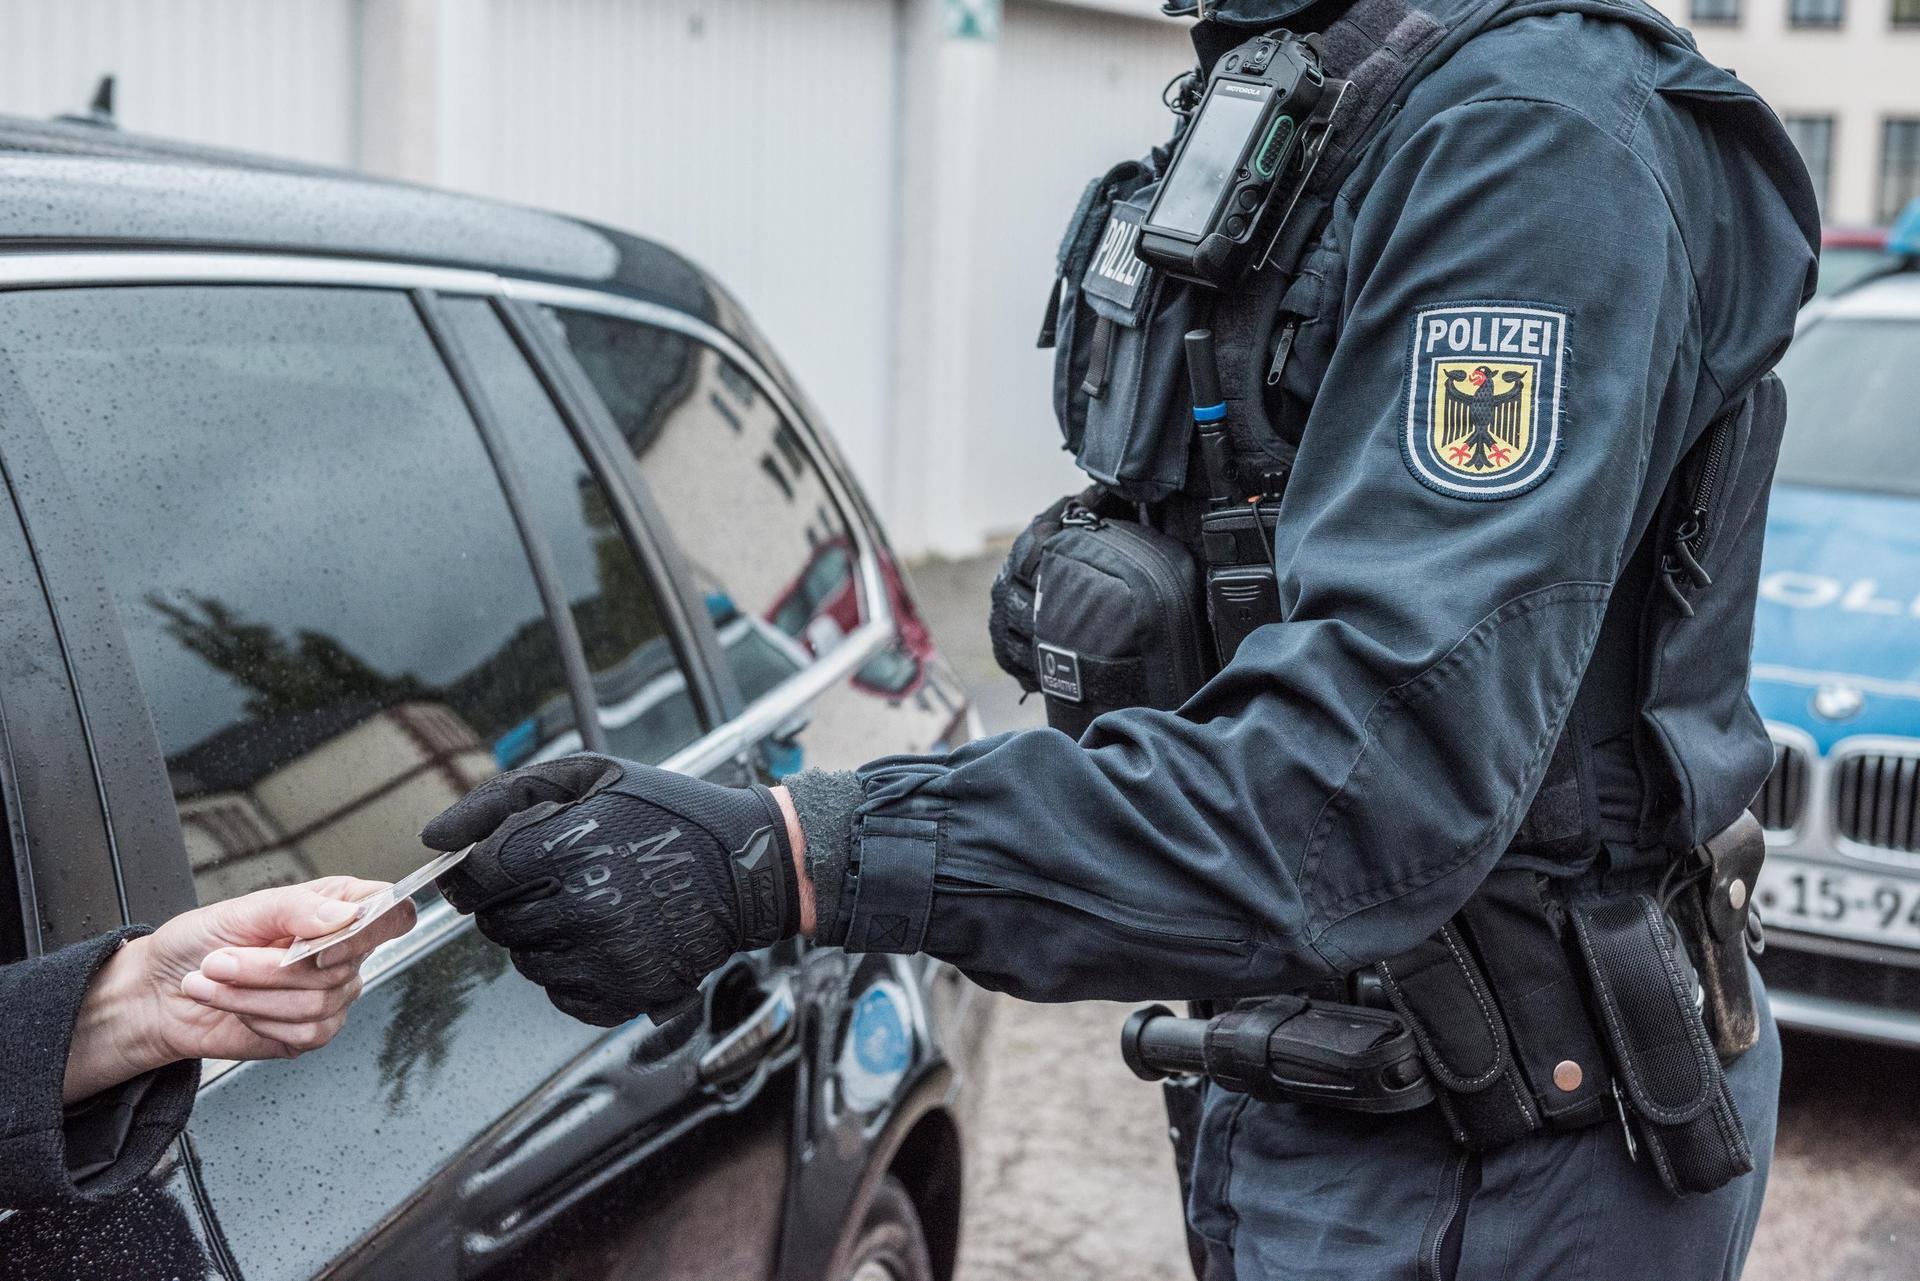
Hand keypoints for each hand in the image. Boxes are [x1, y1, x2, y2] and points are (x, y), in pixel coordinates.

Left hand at [64, 878, 417, 1103]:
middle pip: (342, 966)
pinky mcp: (311, 1031)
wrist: (160, 992)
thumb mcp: (240, 910)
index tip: (325, 939)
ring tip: (215, 982)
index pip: (392, 911)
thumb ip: (295, 908)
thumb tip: (342, 915)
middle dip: (268, 968)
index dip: (371, 928)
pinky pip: (304, 1033)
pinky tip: (236, 1007)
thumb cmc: (197, 943)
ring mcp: (331, 994)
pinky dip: (258, 1019)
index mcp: (336, 907)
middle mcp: (341, 951)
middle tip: (223, 959)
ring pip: (317, 1003)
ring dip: (251, 995)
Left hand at [422, 754, 800, 1026]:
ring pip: (523, 961)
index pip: (477, 878)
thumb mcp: (590, 776)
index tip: (498, 866)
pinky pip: (559, 994)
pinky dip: (570, 970)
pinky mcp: (626, 994)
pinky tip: (604, 937)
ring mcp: (607, 958)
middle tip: (557, 878)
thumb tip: (432, 838)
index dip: (478, 872)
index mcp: (571, 848)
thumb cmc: (667, 813)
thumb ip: (502, 798)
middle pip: (495, 922)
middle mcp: (586, 908)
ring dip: (539, 935)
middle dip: (511, 899)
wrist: (750, 868)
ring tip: (587, 905)